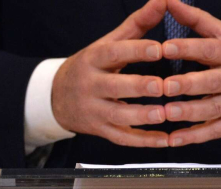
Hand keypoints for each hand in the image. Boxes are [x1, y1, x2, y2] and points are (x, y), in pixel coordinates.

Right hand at [52, 0, 169, 147]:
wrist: (56, 97)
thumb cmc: (91, 67)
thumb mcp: (108, 43)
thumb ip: (137, 25)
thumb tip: (163, 0)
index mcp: (94, 59)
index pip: (114, 53)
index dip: (136, 50)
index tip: (159, 48)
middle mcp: (91, 85)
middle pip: (114, 86)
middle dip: (138, 87)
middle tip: (162, 86)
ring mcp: (94, 110)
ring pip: (118, 116)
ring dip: (141, 117)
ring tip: (164, 115)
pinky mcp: (100, 130)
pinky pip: (122, 138)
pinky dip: (144, 141)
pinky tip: (164, 139)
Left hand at [161, 0, 220, 146]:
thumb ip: (198, 20)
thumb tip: (170, 1)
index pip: (209, 49)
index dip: (187, 48)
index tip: (165, 48)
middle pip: (211, 82)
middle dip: (187, 85)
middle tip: (165, 86)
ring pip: (211, 110)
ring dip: (187, 113)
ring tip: (166, 113)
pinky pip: (213, 132)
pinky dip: (193, 137)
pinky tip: (173, 139)